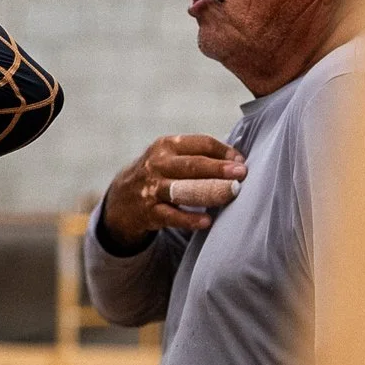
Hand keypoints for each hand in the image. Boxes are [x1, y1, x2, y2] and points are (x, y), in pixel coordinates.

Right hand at [98, 135, 247, 244]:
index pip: (201, 144)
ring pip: (184, 189)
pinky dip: (190, 220)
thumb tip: (238, 160)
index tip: (241, 161)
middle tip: (242, 173)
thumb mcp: (170, 157)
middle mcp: (158, 164)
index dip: (224, 151)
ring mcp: (152, 188)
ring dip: (210, 191)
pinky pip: (172, 216)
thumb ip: (199, 155)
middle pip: (193, 165)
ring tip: (232, 193)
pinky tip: (207, 221)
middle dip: (220, 169)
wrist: (121, 200)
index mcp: (167, 145)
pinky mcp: (149, 212)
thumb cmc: (158, 174)